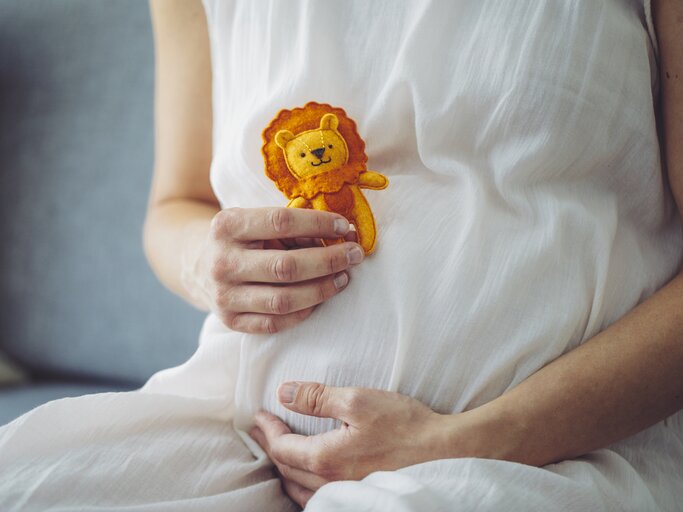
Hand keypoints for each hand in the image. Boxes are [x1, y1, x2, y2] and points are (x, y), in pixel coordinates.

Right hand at [183, 207, 363, 333]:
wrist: (200, 266)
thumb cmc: (244, 238)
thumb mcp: (257, 220)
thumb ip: (292, 226)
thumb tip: (341, 234)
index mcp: (227, 225)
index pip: (281, 222)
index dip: (318, 224)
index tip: (345, 225)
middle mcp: (222, 262)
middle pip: (286, 266)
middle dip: (328, 261)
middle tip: (355, 255)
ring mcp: (224, 296)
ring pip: (284, 300)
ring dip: (322, 289)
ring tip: (343, 278)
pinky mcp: (231, 321)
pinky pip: (276, 322)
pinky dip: (304, 311)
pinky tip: (320, 297)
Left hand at [250, 382, 450, 507]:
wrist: (445, 453)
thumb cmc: (405, 425)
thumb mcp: (359, 400)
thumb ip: (317, 397)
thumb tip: (284, 393)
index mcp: (325, 458)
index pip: (281, 447)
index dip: (266, 430)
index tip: (258, 416)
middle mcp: (330, 483)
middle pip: (286, 469)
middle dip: (269, 447)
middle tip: (260, 429)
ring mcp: (344, 495)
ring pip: (298, 489)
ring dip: (282, 469)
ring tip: (276, 452)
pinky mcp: (358, 498)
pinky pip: (316, 499)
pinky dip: (301, 487)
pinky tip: (305, 478)